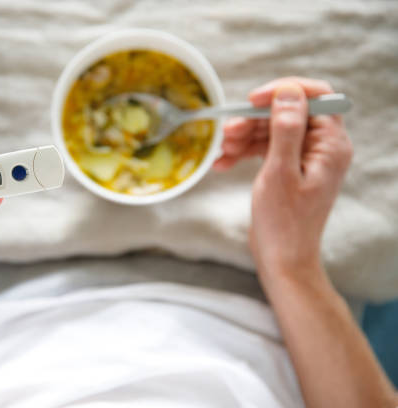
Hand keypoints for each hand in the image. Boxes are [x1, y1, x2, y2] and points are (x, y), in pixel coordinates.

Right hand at [213, 77, 352, 280]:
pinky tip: (223, 163)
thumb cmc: (284, 222)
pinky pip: (265, 148)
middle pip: (286, 114)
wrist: (283, 258)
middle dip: (253, 121)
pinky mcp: (289, 168)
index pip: (314, 97)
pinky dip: (244, 152)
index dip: (283, 92)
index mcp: (330, 145)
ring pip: (271, 131)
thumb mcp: (280, 172)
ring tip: (221, 152)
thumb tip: (288, 92)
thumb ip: (286, 129)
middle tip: (227, 133)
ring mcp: (305, 158)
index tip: (252, 100)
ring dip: (244, 137)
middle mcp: (322, 147)